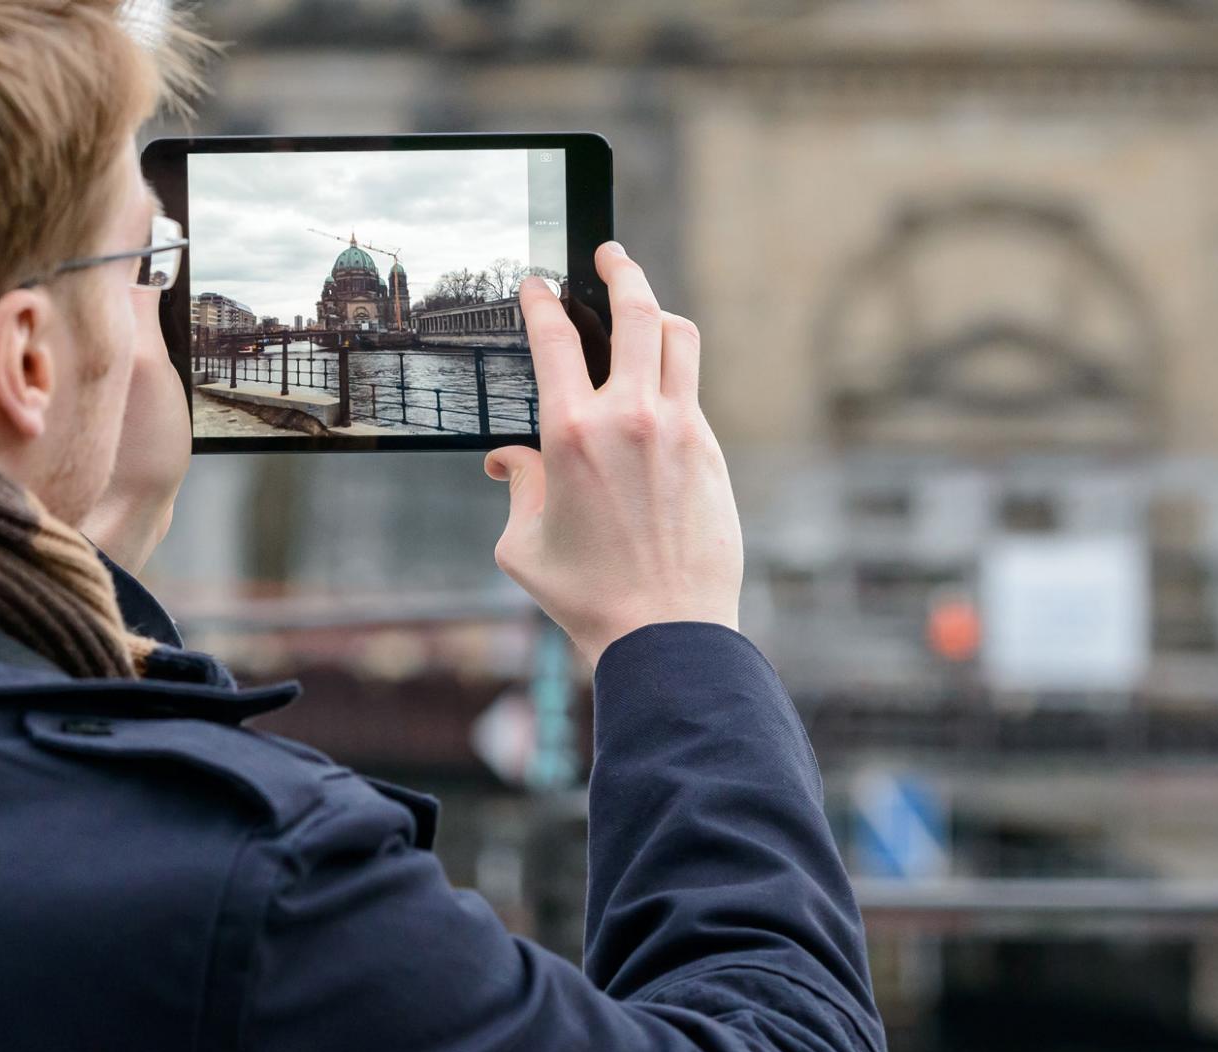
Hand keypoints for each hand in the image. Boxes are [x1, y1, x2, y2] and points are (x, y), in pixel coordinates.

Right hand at [485, 242, 742, 665]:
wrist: (666, 632)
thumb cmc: (586, 596)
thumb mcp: (524, 544)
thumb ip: (516, 486)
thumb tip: (507, 459)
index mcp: (571, 433)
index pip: (554, 339)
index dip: (543, 301)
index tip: (538, 285)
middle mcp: (629, 417)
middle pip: (635, 311)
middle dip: (620, 270)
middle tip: (610, 254)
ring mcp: (678, 428)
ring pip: (678, 338)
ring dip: (658, 311)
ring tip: (643, 306)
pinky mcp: (709, 450)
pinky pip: (690, 389)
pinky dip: (672, 371)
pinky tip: (658, 383)